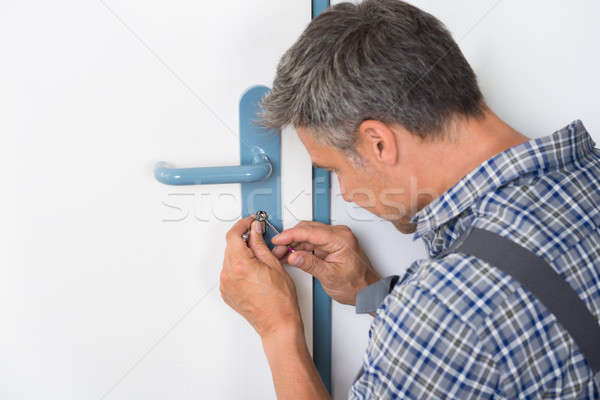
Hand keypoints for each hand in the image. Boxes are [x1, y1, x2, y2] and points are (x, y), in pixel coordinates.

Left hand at [220, 216, 302, 338]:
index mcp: (240, 264)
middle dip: (244, 239)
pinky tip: (253, 271)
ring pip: (229, 259)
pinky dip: (238, 267)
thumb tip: (255, 231)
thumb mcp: (274, 264)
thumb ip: (260, 244)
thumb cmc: (281, 300)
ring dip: (241, 253)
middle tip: (258, 236)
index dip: (242, 224)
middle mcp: (229, 274)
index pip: (233, 234)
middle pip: (230, 246)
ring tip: (259, 258)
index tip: (250, 222)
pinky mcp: (227, 293)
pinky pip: (229, 272)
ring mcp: (226, 285)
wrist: (278, 323)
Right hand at [271, 221, 379, 304]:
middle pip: (307, 229)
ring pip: (308, 235)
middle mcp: (339, 234)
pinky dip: (301, 247)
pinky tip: (291, 254)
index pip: (310, 231)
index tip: (278, 239)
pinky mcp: (332, 244)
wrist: (367, 291)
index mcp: (341, 239)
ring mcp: (336, 238)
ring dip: (294, 243)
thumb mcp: (329, 276)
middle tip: (277, 249)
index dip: (290, 235)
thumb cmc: (356, 285)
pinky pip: (312, 241)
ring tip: (281, 254)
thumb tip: (293, 256)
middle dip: (289, 239)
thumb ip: (310, 264)